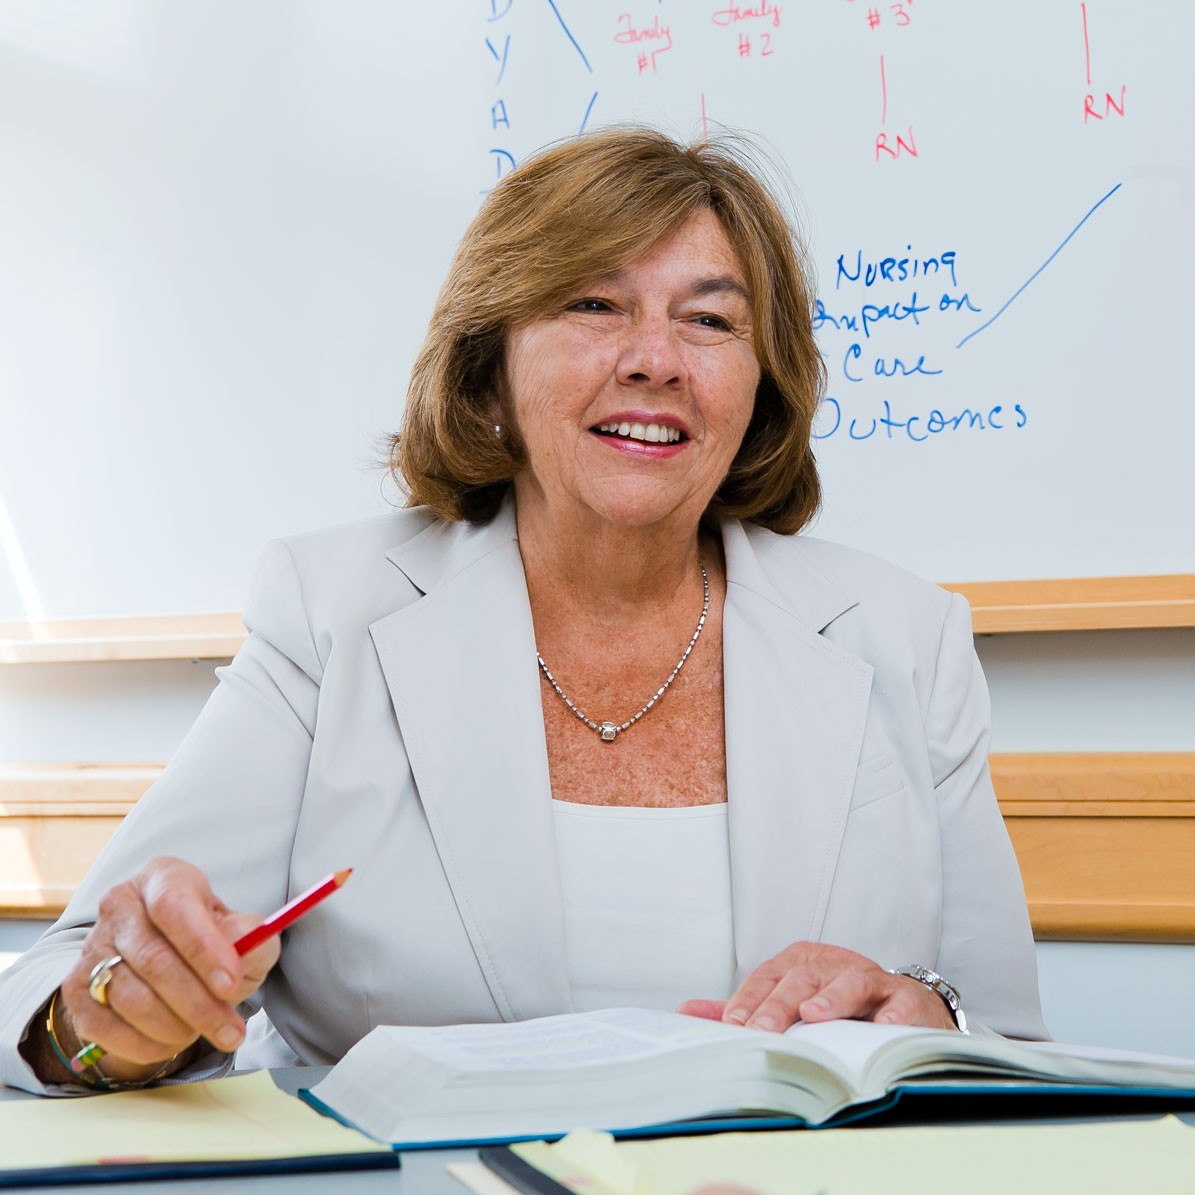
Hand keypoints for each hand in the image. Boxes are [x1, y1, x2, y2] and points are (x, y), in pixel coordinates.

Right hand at [53, 858, 278, 1082]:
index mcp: (163, 877)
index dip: (202, 948)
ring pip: (130, 996)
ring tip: (204, 1033)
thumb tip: (244, 944)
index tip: (231, 983)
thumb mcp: (244, 933)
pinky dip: (143, 1044)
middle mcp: (120, 904)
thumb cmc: (212, 943)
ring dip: (174, 1026)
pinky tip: (171, 1043)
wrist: (169, 965)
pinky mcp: (75, 988)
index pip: (173, 907)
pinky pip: (104, 1026)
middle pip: (153, 958)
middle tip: (231, 1031)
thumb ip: (252, 936)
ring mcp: (92, 945)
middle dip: (198, 1003)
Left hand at [678, 941, 957, 1033]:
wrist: (899, 1001)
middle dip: (778, 1006)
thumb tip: (686, 1012)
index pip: (766, 978)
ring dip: (830, 998)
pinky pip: (899, 1001)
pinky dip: (892, 1013)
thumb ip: (743, 1008)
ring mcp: (868, 977)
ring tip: (813, 1016)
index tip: (733, 1025)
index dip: (749, 1000)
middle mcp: (829, 965)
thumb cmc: (833, 1001)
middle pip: (800, 980)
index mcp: (797, 964)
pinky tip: (882, 1028)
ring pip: (848, 982)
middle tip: (762, 1031)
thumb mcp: (787, 1000)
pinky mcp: (903, 995)